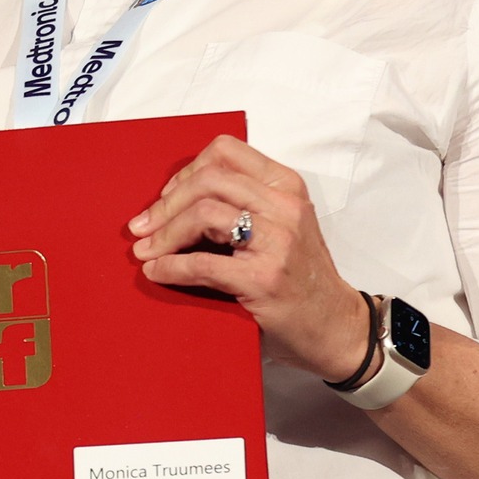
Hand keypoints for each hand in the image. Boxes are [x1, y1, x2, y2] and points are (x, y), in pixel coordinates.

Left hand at [127, 134, 367, 381]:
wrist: (335, 326)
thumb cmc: (299, 275)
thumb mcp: (281, 224)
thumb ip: (243, 203)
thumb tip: (172, 199)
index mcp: (286, 186)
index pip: (226, 152)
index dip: (187, 170)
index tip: (167, 195)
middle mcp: (285, 207)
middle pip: (208, 181)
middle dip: (165, 204)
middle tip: (142, 226)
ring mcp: (278, 242)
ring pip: (203, 214)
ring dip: (164, 233)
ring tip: (145, 250)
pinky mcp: (264, 279)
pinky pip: (202, 263)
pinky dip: (171, 267)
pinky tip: (158, 272)